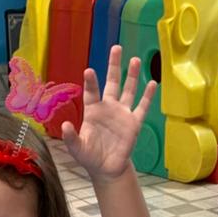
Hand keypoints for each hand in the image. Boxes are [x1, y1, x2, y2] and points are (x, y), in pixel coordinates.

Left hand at [61, 45, 155, 181]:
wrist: (106, 168)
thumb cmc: (90, 156)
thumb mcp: (77, 148)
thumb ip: (71, 137)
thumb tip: (65, 125)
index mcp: (93, 111)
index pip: (92, 92)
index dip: (91, 82)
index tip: (89, 71)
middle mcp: (108, 107)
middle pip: (112, 82)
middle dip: (114, 66)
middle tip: (116, 48)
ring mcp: (122, 113)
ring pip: (128, 90)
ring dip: (132, 76)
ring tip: (134, 60)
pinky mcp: (134, 123)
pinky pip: (142, 107)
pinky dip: (148, 96)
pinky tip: (152, 83)